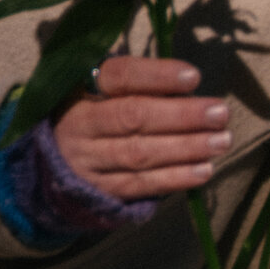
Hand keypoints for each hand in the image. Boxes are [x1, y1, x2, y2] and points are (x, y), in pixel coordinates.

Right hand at [50, 57, 232, 200]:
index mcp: (82, 88)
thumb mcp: (100, 89)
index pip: (120, 76)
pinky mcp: (98, 192)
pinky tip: (204, 170)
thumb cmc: (92, 113)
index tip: (194, 77)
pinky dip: (174, 178)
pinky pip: (140, 185)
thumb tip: (190, 85)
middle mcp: (80, 124)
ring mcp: (87, 161)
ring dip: (186, 147)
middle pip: (134, 117)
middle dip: (182, 115)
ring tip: (221, 141)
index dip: (158, 76)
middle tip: (220, 112)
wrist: (48, 165)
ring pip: (140, 153)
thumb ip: (139, 85)